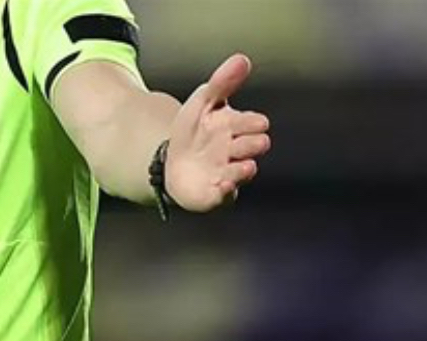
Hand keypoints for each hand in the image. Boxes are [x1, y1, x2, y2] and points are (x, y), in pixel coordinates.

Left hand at [166, 54, 271, 211]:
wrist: (171, 160)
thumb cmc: (194, 129)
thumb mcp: (203, 102)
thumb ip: (222, 83)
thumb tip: (242, 58)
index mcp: (238, 127)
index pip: (255, 123)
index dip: (252, 122)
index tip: (251, 122)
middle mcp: (238, 151)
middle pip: (255, 146)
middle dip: (250, 144)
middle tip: (236, 143)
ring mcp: (228, 172)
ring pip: (243, 171)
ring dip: (243, 169)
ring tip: (242, 167)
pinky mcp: (216, 193)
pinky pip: (225, 196)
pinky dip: (225, 192)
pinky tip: (222, 185)